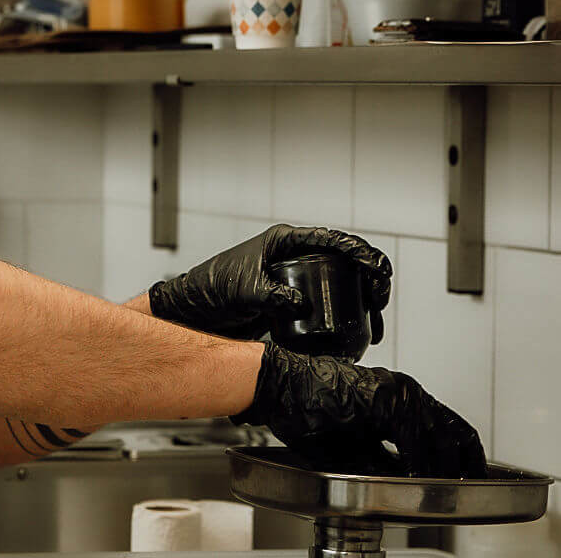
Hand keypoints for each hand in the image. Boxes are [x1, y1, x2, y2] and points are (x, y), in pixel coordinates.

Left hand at [148, 224, 391, 340]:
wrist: (193, 313)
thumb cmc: (210, 290)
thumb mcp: (243, 290)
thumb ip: (271, 295)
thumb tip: (300, 306)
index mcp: (284, 241)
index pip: (332, 240)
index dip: (360, 252)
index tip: (377, 270)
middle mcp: (293, 256)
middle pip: (345, 263)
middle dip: (370, 280)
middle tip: (380, 302)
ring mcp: (295, 278)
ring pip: (341, 285)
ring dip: (363, 302)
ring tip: (376, 324)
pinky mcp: (294, 300)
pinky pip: (328, 304)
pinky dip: (346, 316)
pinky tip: (359, 332)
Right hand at [233, 343, 486, 478]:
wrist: (279, 386)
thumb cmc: (304, 410)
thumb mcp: (354, 445)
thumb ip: (385, 460)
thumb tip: (409, 482)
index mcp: (396, 397)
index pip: (446, 428)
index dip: (460, 458)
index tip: (463, 479)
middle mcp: (403, 390)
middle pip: (456, 430)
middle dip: (464, 464)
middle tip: (465, 488)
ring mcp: (396, 391)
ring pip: (441, 433)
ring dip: (443, 466)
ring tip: (441, 488)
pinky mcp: (383, 398)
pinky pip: (414, 435)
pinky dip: (419, 460)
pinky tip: (416, 476)